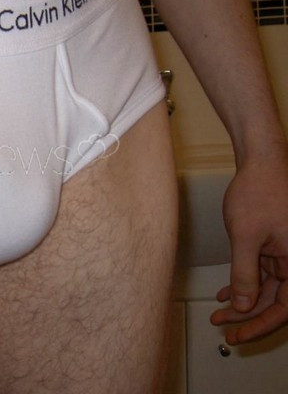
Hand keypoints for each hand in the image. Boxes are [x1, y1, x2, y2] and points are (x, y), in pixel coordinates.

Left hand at [210, 146, 287, 344]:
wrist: (260, 164)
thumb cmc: (258, 193)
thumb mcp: (246, 238)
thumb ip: (245, 274)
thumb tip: (244, 307)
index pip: (285, 307)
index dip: (261, 325)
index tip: (238, 336)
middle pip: (276, 302)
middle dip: (248, 317)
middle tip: (223, 329)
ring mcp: (286, 255)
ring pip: (267, 289)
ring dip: (244, 302)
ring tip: (219, 315)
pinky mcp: (274, 247)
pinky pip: (262, 274)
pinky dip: (244, 284)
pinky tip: (226, 295)